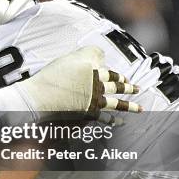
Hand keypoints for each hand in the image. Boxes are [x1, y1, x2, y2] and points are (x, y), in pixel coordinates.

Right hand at [13, 46, 140, 121]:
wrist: (39, 96)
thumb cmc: (47, 78)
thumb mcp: (64, 60)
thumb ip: (81, 57)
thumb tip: (98, 56)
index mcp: (89, 68)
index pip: (107, 69)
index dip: (116, 73)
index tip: (123, 76)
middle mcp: (95, 83)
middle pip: (116, 84)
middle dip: (127, 86)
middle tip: (137, 88)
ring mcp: (93, 99)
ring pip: (116, 103)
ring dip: (129, 106)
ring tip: (139, 108)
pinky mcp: (88, 113)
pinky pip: (105, 118)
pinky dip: (113, 121)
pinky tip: (120, 122)